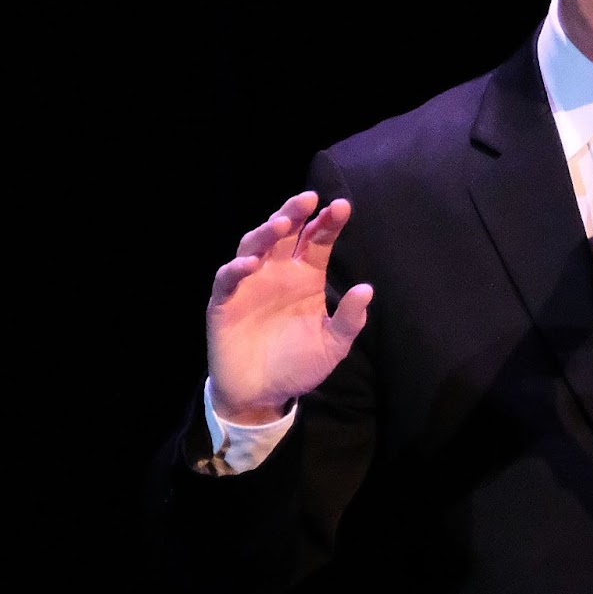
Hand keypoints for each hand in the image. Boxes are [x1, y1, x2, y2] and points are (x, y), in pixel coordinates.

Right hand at [206, 191, 373, 423]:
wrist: (263, 395)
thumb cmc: (299, 364)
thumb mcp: (333, 345)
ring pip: (255, 246)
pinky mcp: (225, 302)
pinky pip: (227, 279)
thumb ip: (350, 319)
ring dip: (267, 232)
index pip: (317, 241)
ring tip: (283, 223)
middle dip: (296, 213)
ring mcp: (249, 284)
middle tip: (310, 198)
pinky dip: (236, 268)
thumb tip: (367, 289)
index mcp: (306, 276)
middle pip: (286, 233)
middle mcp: (277, 272)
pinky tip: (251, 263)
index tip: (342, 206)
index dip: (328, 223)